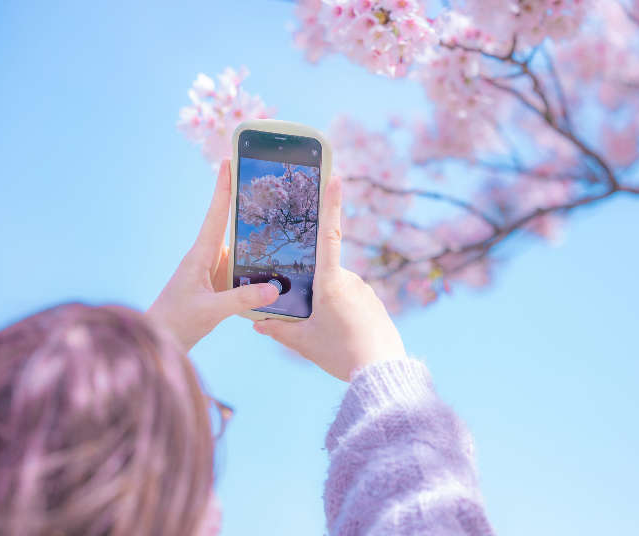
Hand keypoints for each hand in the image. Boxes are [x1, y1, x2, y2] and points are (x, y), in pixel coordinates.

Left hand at [147, 159, 278, 352]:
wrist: (161, 340)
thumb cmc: (177, 322)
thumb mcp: (212, 311)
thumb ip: (243, 300)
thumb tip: (274, 289)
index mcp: (199, 256)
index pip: (214, 216)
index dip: (222, 188)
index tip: (228, 162)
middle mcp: (206, 258)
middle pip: (228, 225)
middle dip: (245, 204)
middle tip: (264, 182)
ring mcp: (212, 271)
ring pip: (238, 248)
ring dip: (255, 238)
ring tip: (279, 222)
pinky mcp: (218, 284)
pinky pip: (240, 268)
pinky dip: (255, 264)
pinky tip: (274, 265)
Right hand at [252, 175, 405, 380]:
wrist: (382, 372)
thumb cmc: (340, 354)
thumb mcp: (304, 343)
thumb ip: (278, 329)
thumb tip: (256, 322)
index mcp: (330, 282)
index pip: (328, 235)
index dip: (331, 205)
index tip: (336, 177)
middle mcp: (349, 279)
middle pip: (322, 272)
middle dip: (311, 288)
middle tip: (309, 317)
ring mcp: (364, 289)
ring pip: (336, 287)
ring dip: (326, 302)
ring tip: (327, 332)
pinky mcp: (373, 301)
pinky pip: (351, 297)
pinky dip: (342, 310)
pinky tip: (341, 333)